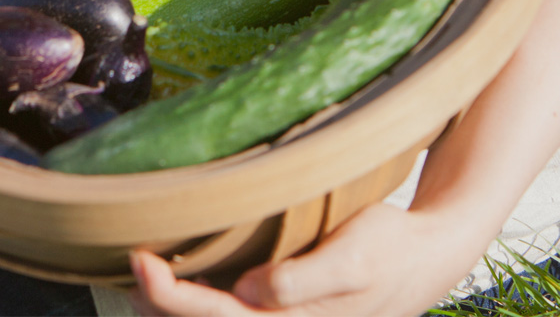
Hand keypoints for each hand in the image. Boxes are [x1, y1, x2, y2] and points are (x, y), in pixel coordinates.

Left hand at [129, 202, 491, 315]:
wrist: (427, 257)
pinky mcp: (280, 312)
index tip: (142, 259)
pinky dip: (196, 301)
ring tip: (143, 273)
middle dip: (157, 303)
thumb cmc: (391, 248)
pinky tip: (180, 279)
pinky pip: (227, 314)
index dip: (168, 295)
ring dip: (171, 305)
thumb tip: (252, 290)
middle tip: (131, 261)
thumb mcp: (356, 254)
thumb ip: (304, 279)